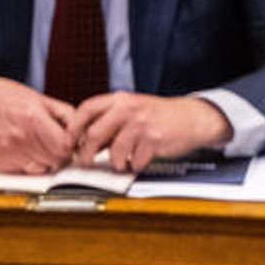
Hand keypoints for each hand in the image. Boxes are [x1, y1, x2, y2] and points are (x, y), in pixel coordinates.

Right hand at [0, 72, 74, 172]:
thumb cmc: (6, 97)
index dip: (71, 147)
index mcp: (34, 118)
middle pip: (55, 160)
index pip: (64, 147)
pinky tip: (24, 150)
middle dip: (60, 155)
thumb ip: (66, 114)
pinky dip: (28, 164)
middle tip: (55, 146)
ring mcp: (7, 150)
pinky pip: (23, 171)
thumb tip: (84, 132)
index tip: (69, 144)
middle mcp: (20, 136)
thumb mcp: (40, 99)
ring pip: (41, 169)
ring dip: (45, 161)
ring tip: (38, 147)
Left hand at [69, 93, 232, 171]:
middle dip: (87, 153)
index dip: (73, 128)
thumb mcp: (134, 107)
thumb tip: (86, 138)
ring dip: (115, 163)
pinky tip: (138, 161)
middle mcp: (128, 109)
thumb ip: (111, 118)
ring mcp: (141, 125)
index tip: (70, 141)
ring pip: (114, 152)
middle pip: (93, 134)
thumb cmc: (162, 115)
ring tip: (121, 162)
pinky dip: (134, 165)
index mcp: (120, 99)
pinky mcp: (154, 140)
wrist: (194, 118)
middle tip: (87, 161)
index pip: (86, 110)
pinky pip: (134, 161)